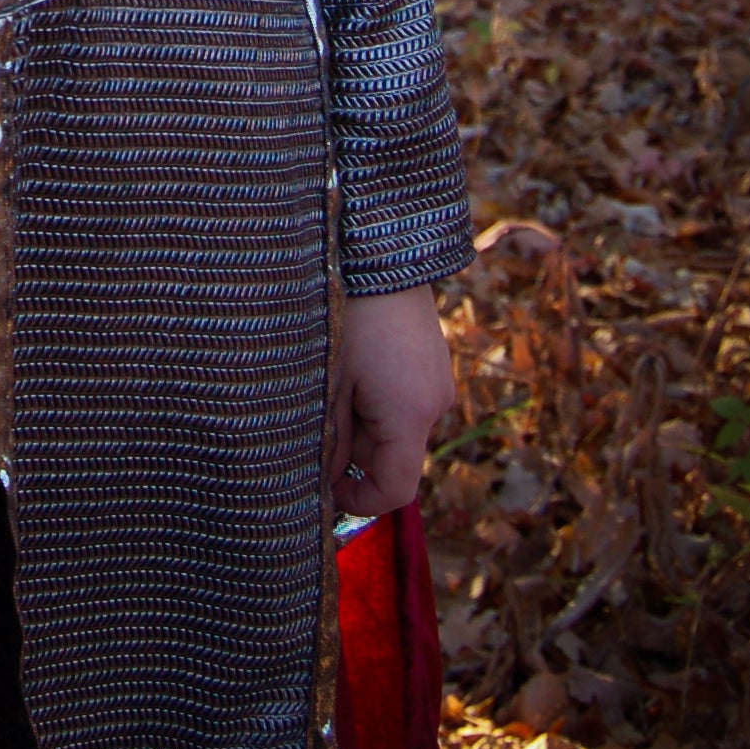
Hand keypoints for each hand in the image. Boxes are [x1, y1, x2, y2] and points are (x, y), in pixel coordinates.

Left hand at [330, 285, 455, 515]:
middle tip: (312, 414)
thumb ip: (329, 436)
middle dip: (350, 449)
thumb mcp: (329, 381)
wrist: (379, 246)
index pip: (396, 489)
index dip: (360, 502)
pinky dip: (373, 394)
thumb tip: (325, 478)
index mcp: (411, 415)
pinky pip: (401, 396)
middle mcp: (436, 402)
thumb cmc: (346, 313)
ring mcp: (437, 378)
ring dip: (359, 417)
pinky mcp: (431, 357)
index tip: (324, 491)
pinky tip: (348, 361)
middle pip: (391, 454)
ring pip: (392, 424)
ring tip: (329, 376)